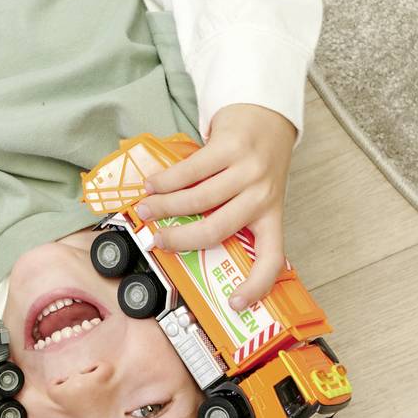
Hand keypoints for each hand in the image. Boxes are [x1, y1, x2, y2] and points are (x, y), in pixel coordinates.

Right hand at [135, 103, 295, 308]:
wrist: (266, 114)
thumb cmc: (256, 161)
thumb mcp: (255, 193)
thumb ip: (231, 214)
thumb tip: (187, 240)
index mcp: (271, 215)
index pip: (271, 259)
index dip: (255, 285)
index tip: (234, 303)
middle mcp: (263, 195)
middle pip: (216, 230)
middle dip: (179, 239)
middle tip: (157, 241)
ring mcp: (248, 170)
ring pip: (198, 199)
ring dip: (165, 206)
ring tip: (146, 207)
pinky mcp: (230, 146)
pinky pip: (191, 170)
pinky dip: (166, 180)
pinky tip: (153, 184)